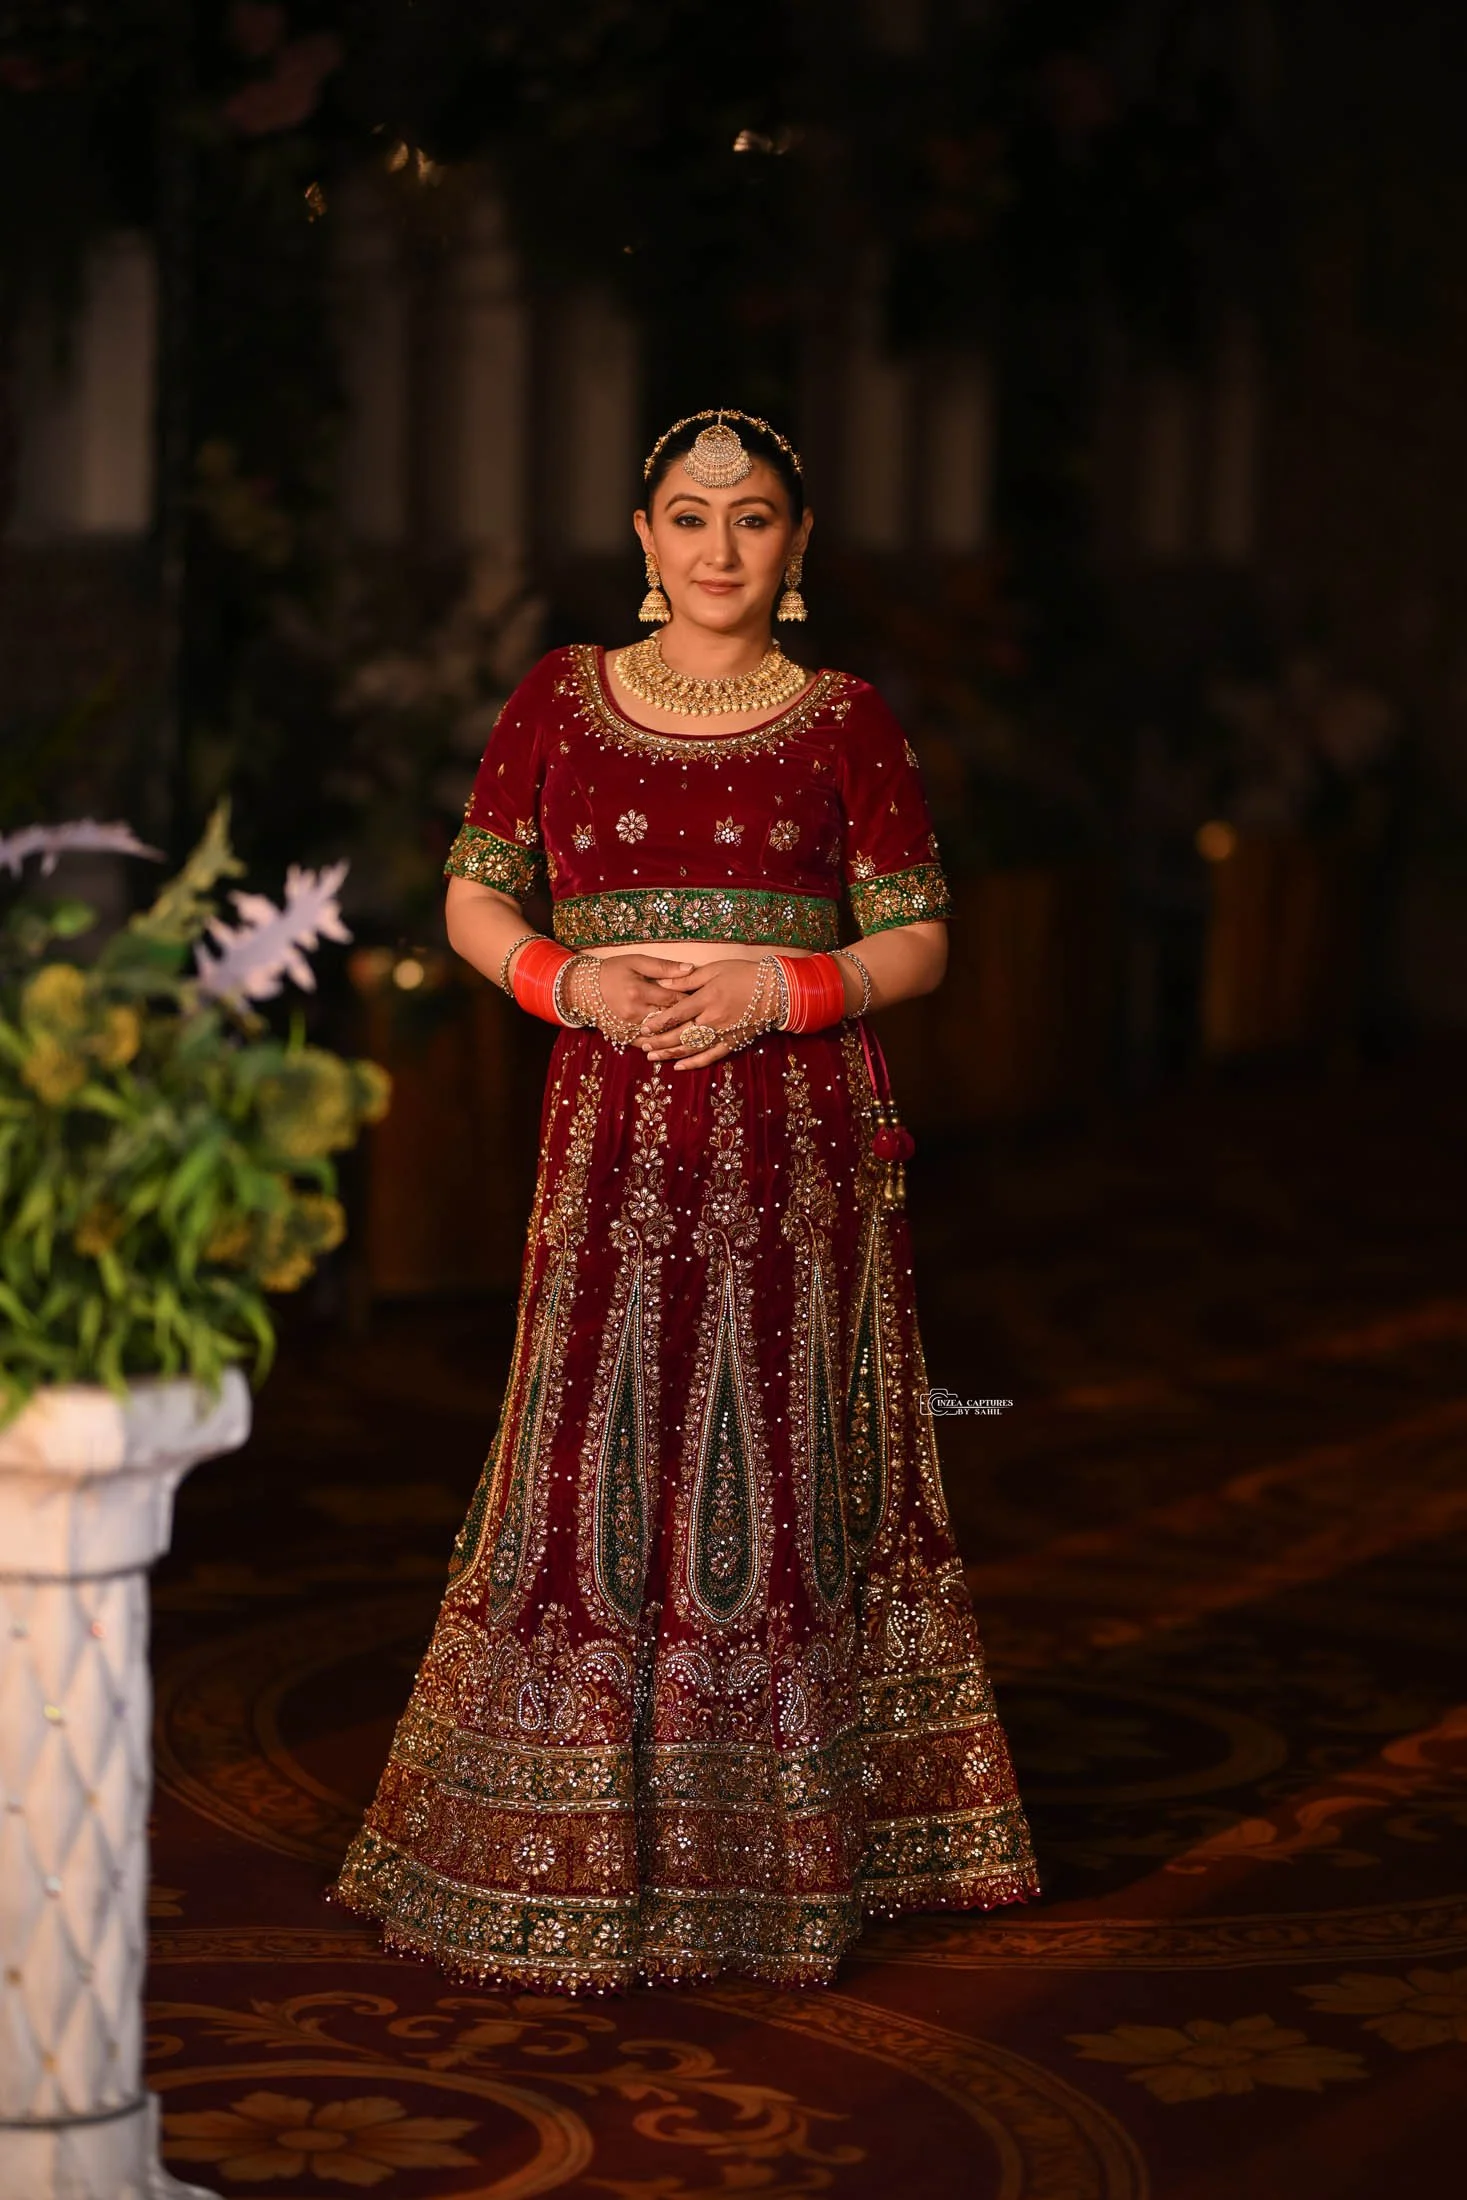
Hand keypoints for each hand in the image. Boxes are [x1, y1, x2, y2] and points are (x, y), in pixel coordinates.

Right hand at [564, 952, 695, 1032]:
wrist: (584, 989)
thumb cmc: (613, 971)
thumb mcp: (636, 962)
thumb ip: (663, 966)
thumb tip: (690, 968)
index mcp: (639, 991)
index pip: (674, 999)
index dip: (692, 1000)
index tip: (705, 999)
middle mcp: (634, 1012)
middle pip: (670, 1020)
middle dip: (689, 1019)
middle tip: (706, 1018)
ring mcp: (628, 1027)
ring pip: (660, 1036)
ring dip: (677, 1035)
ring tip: (695, 1032)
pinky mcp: (623, 1037)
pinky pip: (646, 1044)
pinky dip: (660, 1045)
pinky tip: (673, 1044)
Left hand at [634, 958, 776, 1069]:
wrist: (776, 990)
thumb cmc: (744, 975)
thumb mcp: (714, 970)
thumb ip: (688, 979)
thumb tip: (662, 983)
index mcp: (706, 999)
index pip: (676, 1014)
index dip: (657, 1022)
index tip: (643, 1027)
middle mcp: (712, 1020)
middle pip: (680, 1035)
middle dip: (659, 1042)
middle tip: (642, 1045)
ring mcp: (722, 1034)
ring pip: (691, 1048)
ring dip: (670, 1054)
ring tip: (653, 1057)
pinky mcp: (732, 1043)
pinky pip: (710, 1057)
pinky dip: (694, 1063)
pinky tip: (679, 1066)